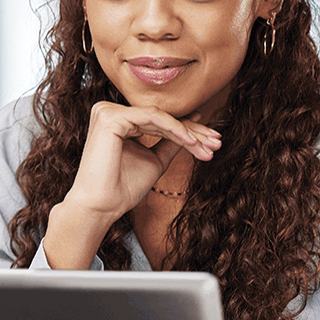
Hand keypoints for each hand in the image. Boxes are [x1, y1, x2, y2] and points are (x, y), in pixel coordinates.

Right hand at [64, 102, 220, 220]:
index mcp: (117, 121)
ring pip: (159, 117)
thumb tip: (194, 125)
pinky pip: (151, 118)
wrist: (102, 207)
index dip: (187, 131)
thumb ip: (171, 142)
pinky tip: (191, 142)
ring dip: (188, 132)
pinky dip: (174, 128)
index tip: (211, 142)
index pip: (158, 122)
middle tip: (217, 143)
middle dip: (193, 132)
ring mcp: (107, 112)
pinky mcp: (110, 117)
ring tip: (208, 147)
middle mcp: (109, 112)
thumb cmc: (123, 188)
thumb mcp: (155, 160)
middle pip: (160, 118)